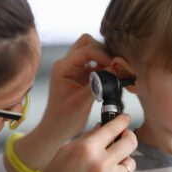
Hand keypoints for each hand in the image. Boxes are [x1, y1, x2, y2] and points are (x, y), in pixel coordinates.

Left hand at [10, 34, 110, 171]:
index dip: (103, 55)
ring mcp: (74, 68)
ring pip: (92, 50)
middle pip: (87, 42)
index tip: (114, 66)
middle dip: (102, 51)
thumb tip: (114, 70)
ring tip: (112, 71)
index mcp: (63, 67)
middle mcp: (67, 64)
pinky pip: (95, 62)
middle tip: (113, 66)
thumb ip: (98, 84)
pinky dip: (104, 66)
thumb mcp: (82, 102)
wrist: (57, 129)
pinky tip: (110, 76)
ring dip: (104, 58)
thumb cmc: (64, 118)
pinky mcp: (81, 74)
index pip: (86, 50)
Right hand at [42, 114, 136, 171]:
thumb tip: (102, 127)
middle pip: (130, 142)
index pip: (114, 128)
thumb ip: (88, 137)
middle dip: (129, 137)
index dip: (123, 121)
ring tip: (111, 161)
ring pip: (130, 162)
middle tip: (124, 136)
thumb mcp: (66, 151)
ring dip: (124, 159)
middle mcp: (101, 163)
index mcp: (87, 149)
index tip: (125, 119)